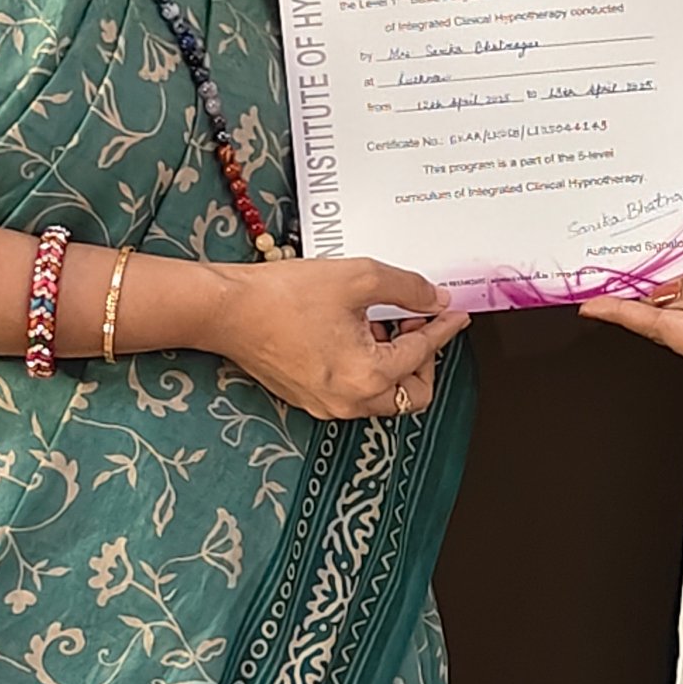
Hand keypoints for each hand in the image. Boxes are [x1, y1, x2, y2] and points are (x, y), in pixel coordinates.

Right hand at [201, 255, 465, 419]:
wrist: (227, 310)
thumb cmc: (283, 295)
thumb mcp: (358, 278)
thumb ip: (407, 288)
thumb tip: (436, 299)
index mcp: (368, 375)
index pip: (423, 354)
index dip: (443, 329)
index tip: (455, 314)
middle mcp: (350, 402)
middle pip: (412, 393)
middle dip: (423, 357)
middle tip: (416, 321)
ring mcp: (327, 406)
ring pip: (383, 395)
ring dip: (394, 362)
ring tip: (380, 321)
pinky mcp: (308, 400)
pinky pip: (355, 392)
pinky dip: (367, 368)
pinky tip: (354, 332)